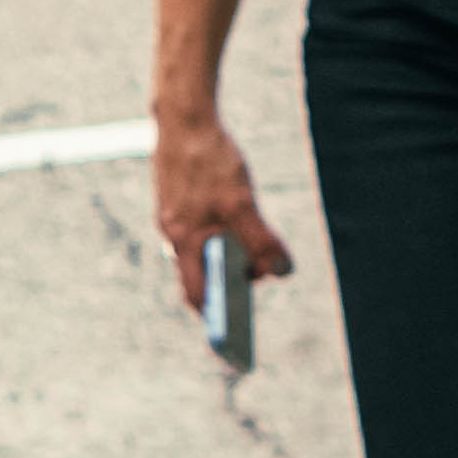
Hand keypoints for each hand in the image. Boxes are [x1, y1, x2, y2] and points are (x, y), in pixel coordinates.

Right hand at [144, 102, 297, 302]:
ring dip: (233, 254)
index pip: (196, 295)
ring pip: (207, 250)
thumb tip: (282, 272)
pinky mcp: (180, 202)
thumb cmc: (210, 161)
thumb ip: (260, 240)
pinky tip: (242, 219)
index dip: (215, 318)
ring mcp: (175, 218)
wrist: (185, 118)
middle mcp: (174, 235)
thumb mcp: (242, 203)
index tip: (234, 340)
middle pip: (206, 274)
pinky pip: (204, 229)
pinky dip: (225, 234)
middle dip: (235, 279)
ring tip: (261, 247)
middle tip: (266, 271)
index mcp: (184, 242)